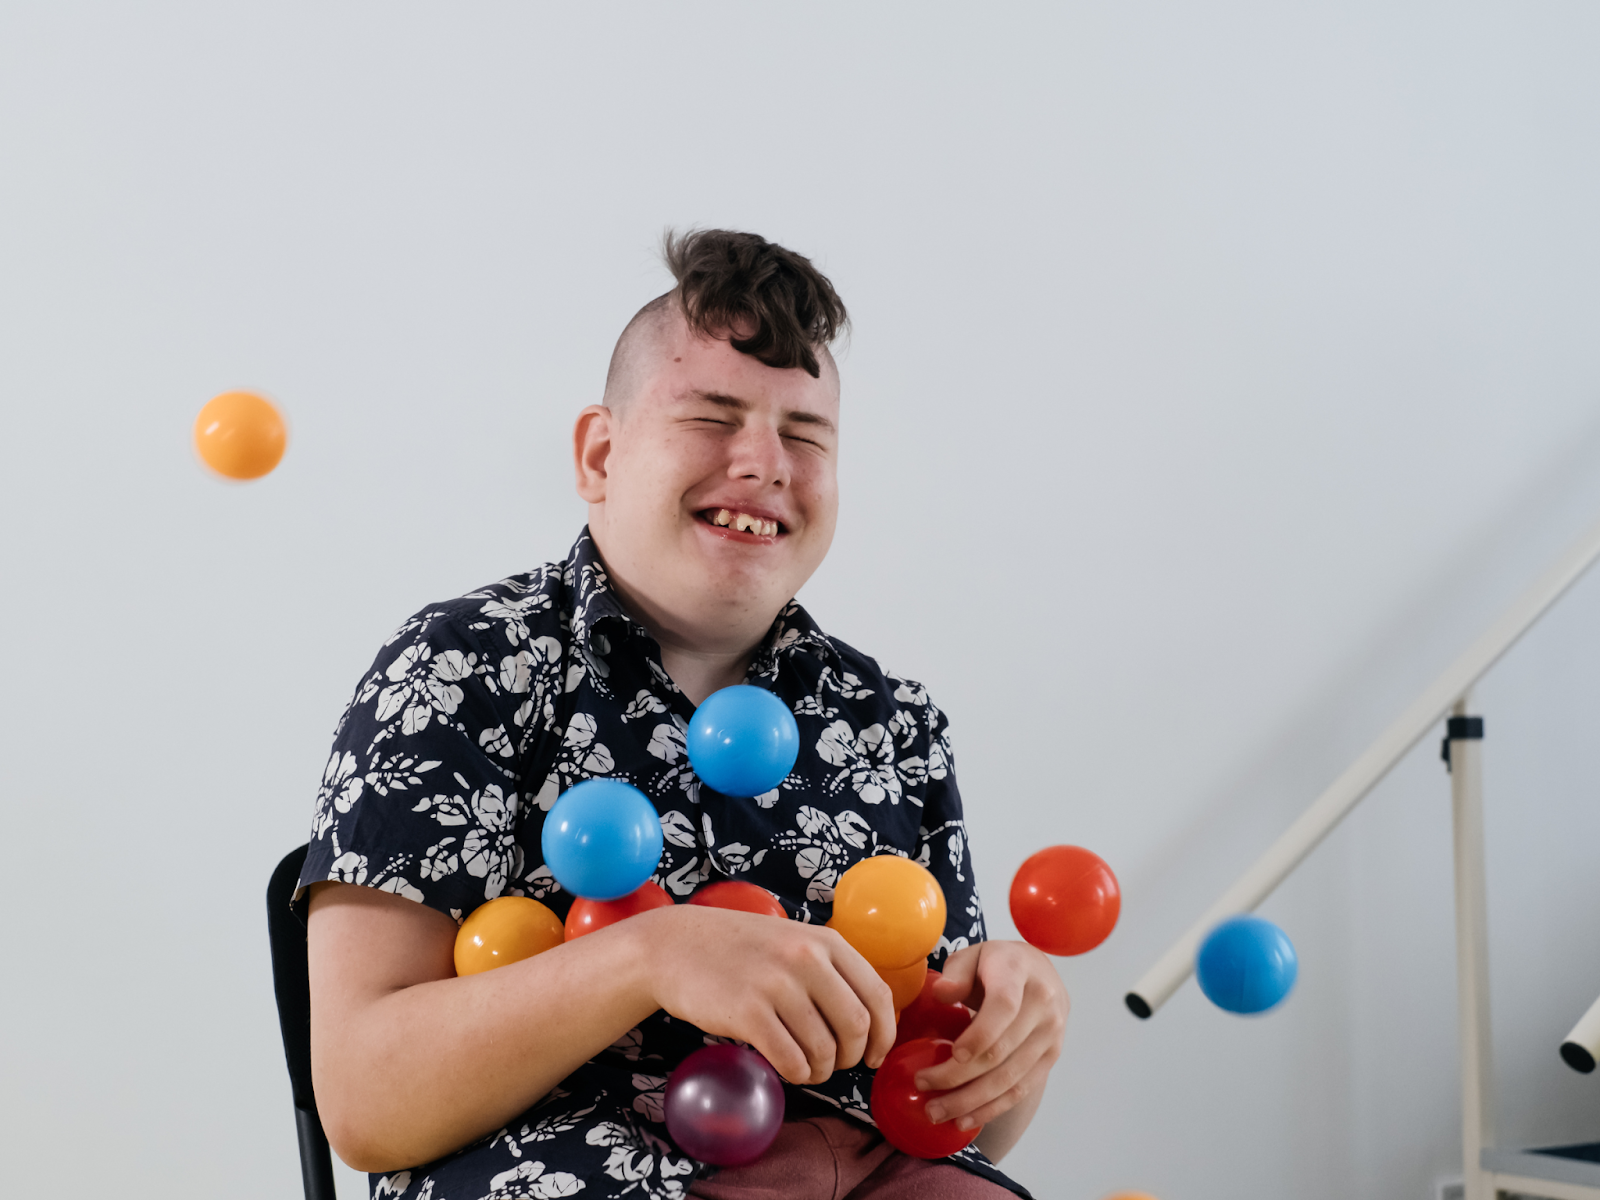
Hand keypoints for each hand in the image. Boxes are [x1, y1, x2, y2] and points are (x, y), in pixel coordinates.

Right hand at [634, 905, 897, 1086]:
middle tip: (835, 1063)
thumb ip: (830, 969)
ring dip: (821, 1070)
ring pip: (824, 1049)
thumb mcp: (794, 941)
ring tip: (807, 1067)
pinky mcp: (748, 1012)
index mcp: (825, 941)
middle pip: (856, 1026)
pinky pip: (791, 1060)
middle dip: (851, 1056)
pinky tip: (788, 1068)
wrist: (675, 945)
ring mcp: (776, 985)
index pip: (877, 994)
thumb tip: (870, 1020)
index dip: (884, 1034)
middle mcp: (806, 959)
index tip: (875, 1055)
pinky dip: (797, 1073)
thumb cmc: (740, 950)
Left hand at [912, 940, 1067, 1131]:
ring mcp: (1051, 1035)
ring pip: (1009, 1078)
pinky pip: (1021, 1090)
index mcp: (1020, 972)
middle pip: (1001, 1051)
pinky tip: (965, 1119)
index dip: (979, 1034)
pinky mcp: (1051, 1057)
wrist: (1040, 973)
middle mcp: (1044, 1005)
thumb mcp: (973, 955)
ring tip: (936, 1111)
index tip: (953, 1053)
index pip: (1004, 1007)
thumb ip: (956, 972)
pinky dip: (992, 1109)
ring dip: (970, 1101)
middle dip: (958, 1076)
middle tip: (922, 1085)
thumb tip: (943, 993)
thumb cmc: (996, 964)